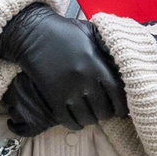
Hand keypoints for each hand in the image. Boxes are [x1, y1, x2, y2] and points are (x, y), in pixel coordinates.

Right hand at [0, 6, 126, 133]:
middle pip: (103, 110)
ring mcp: (67, 91)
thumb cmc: (64, 31)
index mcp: (96, 65)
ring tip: (93, 115)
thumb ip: (107, 45)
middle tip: (106, 111)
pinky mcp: (53, 97)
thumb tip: (123, 58)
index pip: (117, 94)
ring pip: (86, 118)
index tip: (123, 109)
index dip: (122, 106)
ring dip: (92, 120)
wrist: (34, 34)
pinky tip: (78, 121)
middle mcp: (84, 81)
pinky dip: (75, 124)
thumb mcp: (91, 31)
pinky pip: (67, 120)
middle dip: (107, 113)